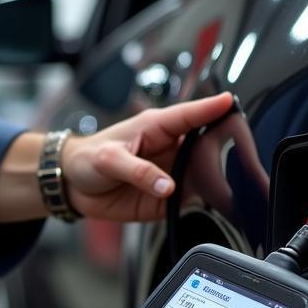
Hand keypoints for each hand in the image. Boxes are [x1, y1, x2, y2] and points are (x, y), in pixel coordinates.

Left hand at [62, 92, 233, 220]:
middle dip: (221, 151)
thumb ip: (139, 172)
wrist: (73, 186)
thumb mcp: (108, 159)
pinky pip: (189, 203)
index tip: (231, 102)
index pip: (190, 115)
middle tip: (235, 157)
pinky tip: (203, 204)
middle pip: (205, 147)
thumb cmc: (88, 159)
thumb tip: (168, 187)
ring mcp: (171, 175)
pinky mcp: (167, 200)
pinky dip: (198, 205)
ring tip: (219, 186)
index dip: (212, 107)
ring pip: (202, 177)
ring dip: (211, 182)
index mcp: (157, 128)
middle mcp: (170, 150)